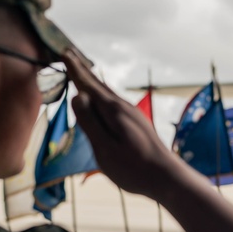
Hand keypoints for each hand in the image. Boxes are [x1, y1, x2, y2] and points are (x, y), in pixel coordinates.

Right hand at [63, 49, 177, 197]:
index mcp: (113, 111)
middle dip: (83, 70)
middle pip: (98, 85)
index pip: (88, 85)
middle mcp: (124, 108)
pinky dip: (104, 94)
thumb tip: (77, 94)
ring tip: (84, 72)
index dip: (75, 70)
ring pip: (108, 93)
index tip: (64, 53)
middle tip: (70, 53)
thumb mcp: (105, 148)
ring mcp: (133, 115)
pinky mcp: (137, 124)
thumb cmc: (133, 168)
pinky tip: (104, 100)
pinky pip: (115, 102)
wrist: (168, 178)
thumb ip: (90, 122)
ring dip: (94, 81)